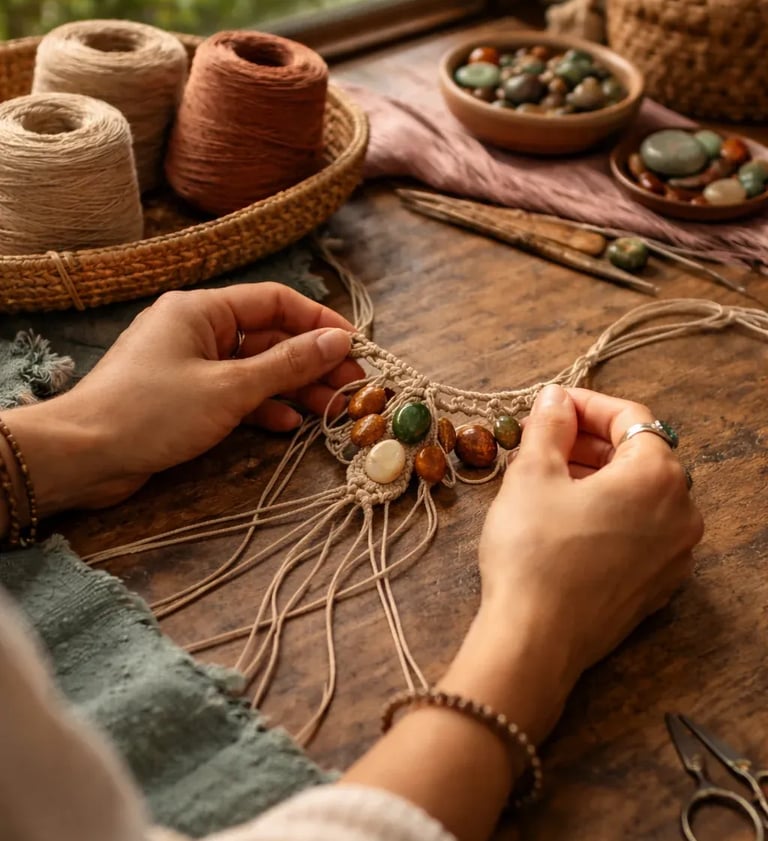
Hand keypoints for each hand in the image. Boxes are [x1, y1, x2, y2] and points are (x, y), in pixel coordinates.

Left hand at [3, 284, 362, 516]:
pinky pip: (236, 393)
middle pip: (270, 337)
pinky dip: (262, 406)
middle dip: (312, 363)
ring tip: (331, 411)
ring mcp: (192, 364)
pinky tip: (287, 424)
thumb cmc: (153, 412)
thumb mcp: (229, 387)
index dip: (320, 322)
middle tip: (354, 388)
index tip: (356, 348)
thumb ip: (287, 364)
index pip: (276, 302)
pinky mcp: (187, 396)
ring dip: (293, 388)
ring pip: (256, 368)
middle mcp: (198, 329)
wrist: (84, 455)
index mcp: (203, 309)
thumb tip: (339, 341)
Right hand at [478, 384, 703, 683]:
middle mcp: (682, 514)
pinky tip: (567, 520)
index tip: (551, 405)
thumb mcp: (532, 474)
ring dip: (598, 477)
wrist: (536, 639)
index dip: (586, 404)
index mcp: (658, 477)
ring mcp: (674, 555)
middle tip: (546, 440)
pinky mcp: (656, 586)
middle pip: (640, 456)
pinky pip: (639, 532)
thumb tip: (556, 400)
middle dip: (591, 442)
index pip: (630, 418)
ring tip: (550, 479)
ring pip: (639, 496)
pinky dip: (609, 514)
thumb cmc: (534, 552)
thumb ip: (550, 426)